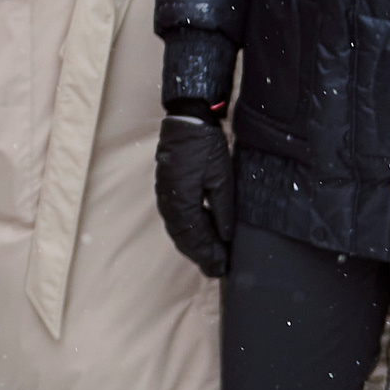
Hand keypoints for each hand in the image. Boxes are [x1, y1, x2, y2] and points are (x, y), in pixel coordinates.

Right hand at [154, 115, 234, 278]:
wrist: (187, 120)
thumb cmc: (205, 146)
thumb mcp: (221, 179)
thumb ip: (222, 210)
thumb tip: (225, 237)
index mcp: (182, 201)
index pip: (194, 238)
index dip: (208, 255)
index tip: (221, 268)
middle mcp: (168, 201)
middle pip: (183, 237)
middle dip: (200, 255)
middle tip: (216, 269)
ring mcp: (164, 194)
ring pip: (177, 229)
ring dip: (192, 245)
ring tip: (209, 256)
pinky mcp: (166, 187)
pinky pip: (175, 217)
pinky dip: (187, 231)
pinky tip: (200, 234)